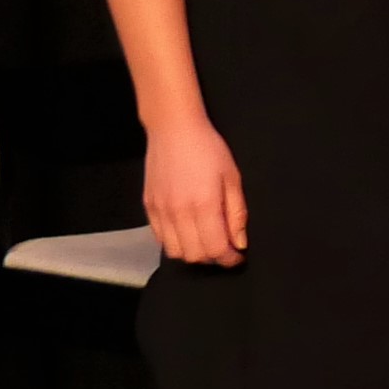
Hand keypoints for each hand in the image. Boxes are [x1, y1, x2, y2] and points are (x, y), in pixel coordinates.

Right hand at [143, 115, 248, 267]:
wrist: (173, 129)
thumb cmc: (208, 149)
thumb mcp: (232, 177)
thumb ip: (237, 213)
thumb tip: (240, 242)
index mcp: (203, 205)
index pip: (216, 249)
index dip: (229, 259)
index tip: (238, 256)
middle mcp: (178, 213)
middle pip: (194, 256)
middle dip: (213, 258)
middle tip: (225, 248)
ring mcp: (160, 211)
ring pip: (175, 252)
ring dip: (193, 253)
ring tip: (206, 241)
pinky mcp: (148, 207)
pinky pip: (160, 239)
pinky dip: (175, 243)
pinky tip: (187, 232)